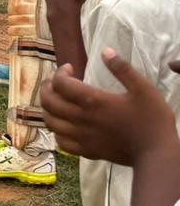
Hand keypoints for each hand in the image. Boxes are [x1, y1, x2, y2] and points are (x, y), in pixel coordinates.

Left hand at [41, 50, 179, 165]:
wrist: (157, 154)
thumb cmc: (152, 120)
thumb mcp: (143, 89)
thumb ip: (122, 69)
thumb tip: (105, 51)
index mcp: (93, 101)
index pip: (60, 83)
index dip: (59, 72)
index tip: (69, 68)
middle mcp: (81, 119)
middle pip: (48, 102)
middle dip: (47, 87)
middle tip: (56, 82)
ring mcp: (81, 137)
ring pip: (50, 122)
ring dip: (48, 108)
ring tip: (57, 101)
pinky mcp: (86, 151)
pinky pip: (61, 142)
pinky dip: (57, 131)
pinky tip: (65, 125)